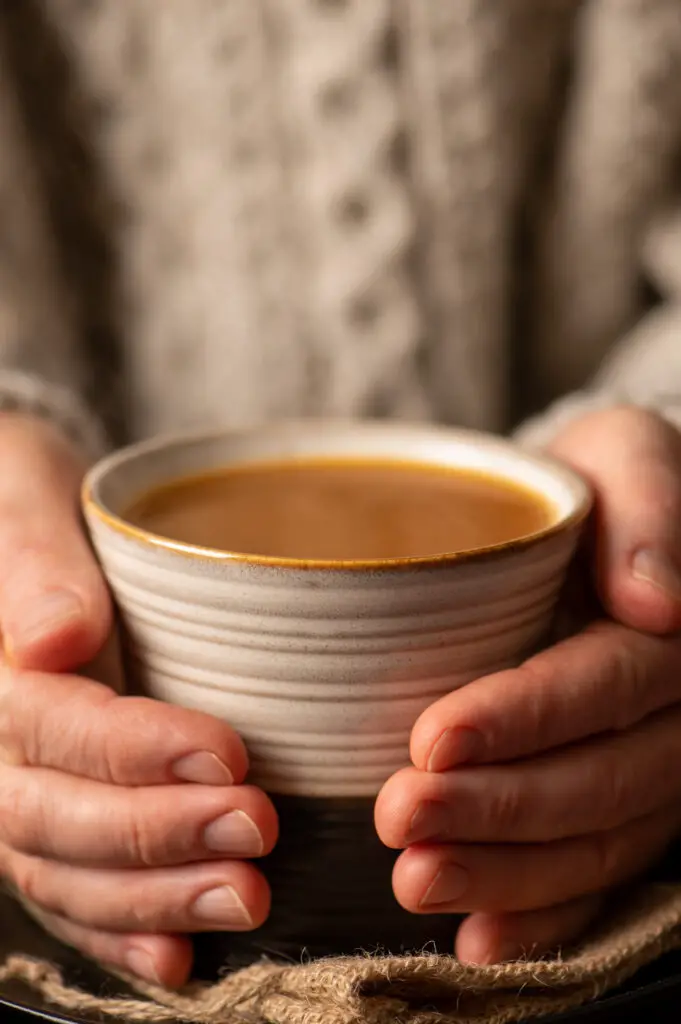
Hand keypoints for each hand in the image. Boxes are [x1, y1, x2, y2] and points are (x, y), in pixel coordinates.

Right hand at [0, 416, 276, 986]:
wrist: (18, 519)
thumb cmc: (25, 494)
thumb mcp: (23, 490)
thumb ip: (34, 560)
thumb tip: (56, 640)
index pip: (52, 725)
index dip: (134, 750)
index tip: (227, 755)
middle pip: (56, 814)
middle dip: (158, 834)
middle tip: (257, 832)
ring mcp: (14, 791)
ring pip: (64, 870)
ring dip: (154, 897)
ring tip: (246, 898)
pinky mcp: (48, 815)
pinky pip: (67, 893)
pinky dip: (121, 933)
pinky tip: (181, 957)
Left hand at [375, 407, 680, 963]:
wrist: (595, 519)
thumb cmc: (598, 482)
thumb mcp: (624, 454)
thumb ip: (651, 506)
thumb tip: (659, 602)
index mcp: (672, 634)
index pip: (604, 684)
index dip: (525, 719)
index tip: (433, 739)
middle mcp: (676, 713)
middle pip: (596, 778)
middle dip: (497, 810)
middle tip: (398, 821)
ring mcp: (655, 767)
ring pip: (594, 840)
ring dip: (505, 873)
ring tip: (413, 883)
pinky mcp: (626, 801)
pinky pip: (598, 873)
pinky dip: (540, 913)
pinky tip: (478, 941)